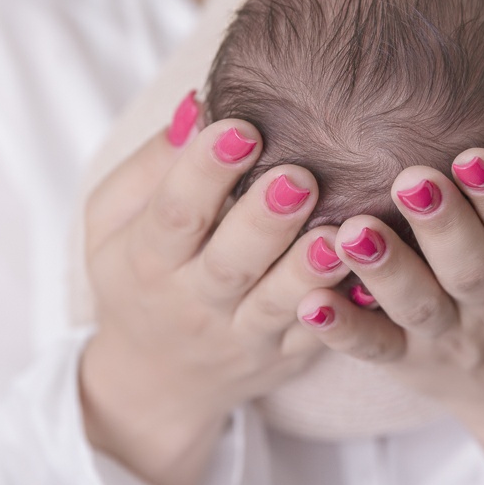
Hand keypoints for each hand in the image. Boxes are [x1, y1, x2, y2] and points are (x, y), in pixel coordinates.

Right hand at [78, 96, 348, 484]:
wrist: (151, 377)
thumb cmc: (137, 271)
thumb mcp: (113, 219)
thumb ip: (153, 165)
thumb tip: (197, 107)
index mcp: (147, 258)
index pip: (174, 213)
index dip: (203, 172)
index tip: (239, 128)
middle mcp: (195, 301)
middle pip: (230, 263)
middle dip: (265, 220)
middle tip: (299, 177)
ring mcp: (243, 334)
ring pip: (277, 305)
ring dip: (310, 269)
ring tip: (339, 233)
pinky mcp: (284, 355)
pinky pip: (316, 337)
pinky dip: (344, 311)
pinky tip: (370, 277)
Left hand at [296, 101, 483, 484]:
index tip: (472, 156)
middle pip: (470, 269)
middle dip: (442, 226)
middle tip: (411, 181)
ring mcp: (447, 337)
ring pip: (417, 307)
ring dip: (385, 271)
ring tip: (354, 232)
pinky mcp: (405, 362)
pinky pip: (374, 349)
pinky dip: (342, 331)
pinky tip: (310, 303)